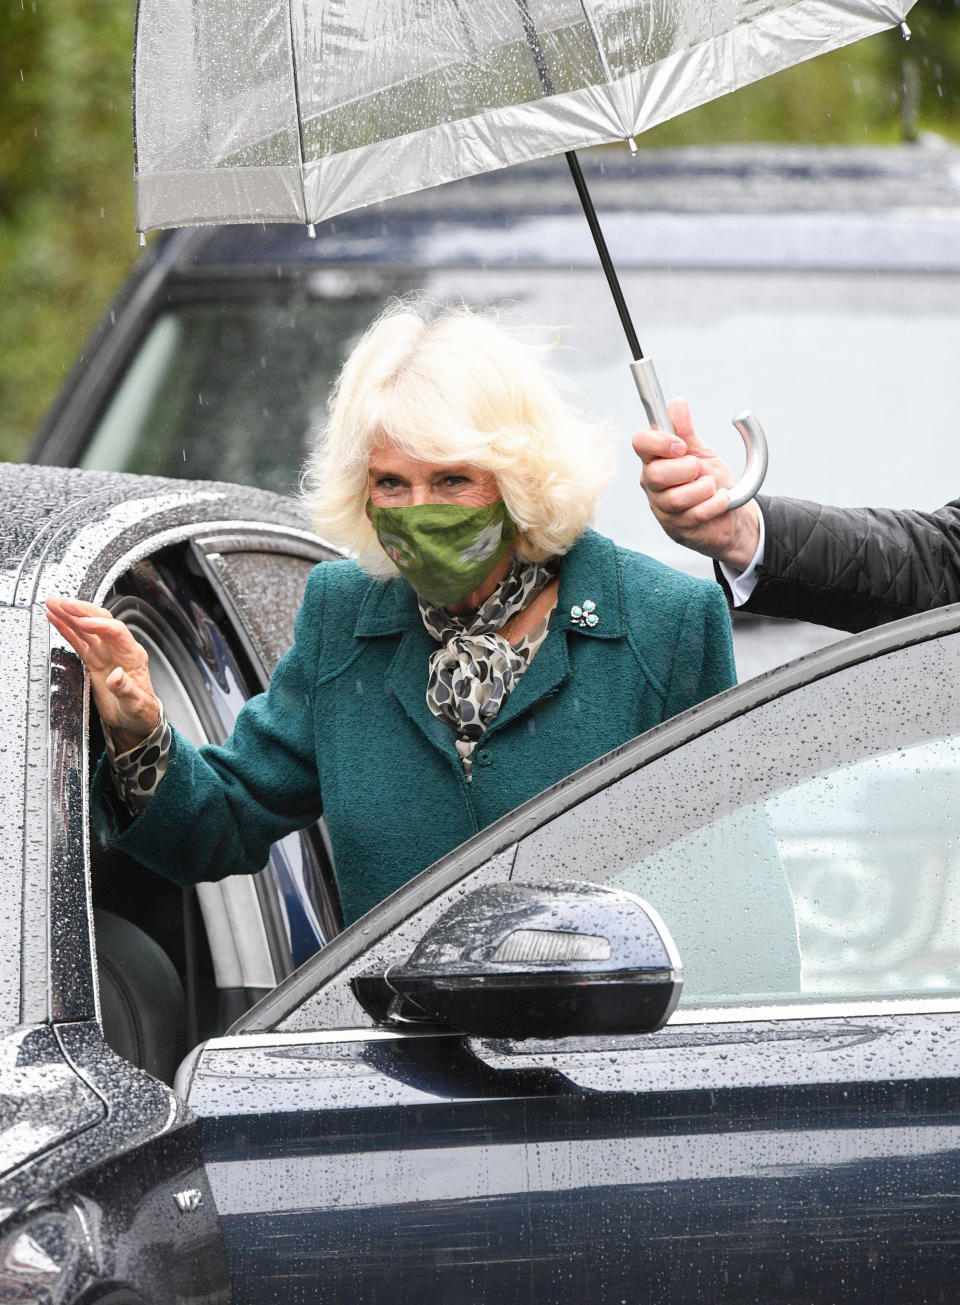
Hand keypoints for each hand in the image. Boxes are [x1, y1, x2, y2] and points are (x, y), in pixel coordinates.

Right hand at [45, 595, 161, 750]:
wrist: (137, 718)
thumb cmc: (141, 710)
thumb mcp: (137, 704)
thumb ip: (127, 690)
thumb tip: (117, 677)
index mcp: (132, 655)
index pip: (117, 631)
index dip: (100, 624)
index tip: (83, 622)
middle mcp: (118, 649)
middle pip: (100, 621)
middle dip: (82, 611)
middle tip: (64, 603)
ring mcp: (104, 653)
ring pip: (85, 628)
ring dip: (69, 614)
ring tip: (53, 602)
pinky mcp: (93, 659)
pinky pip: (77, 640)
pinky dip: (65, 628)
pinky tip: (54, 617)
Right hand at [631, 398, 760, 569]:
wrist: (730, 515)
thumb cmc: (710, 482)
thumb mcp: (701, 453)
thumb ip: (687, 431)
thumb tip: (677, 403)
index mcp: (655, 460)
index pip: (640, 443)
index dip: (658, 441)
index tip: (681, 445)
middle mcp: (653, 485)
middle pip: (654, 475)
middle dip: (684, 469)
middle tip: (699, 469)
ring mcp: (663, 509)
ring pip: (674, 499)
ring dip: (702, 489)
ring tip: (712, 486)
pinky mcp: (678, 529)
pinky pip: (695, 515)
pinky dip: (714, 504)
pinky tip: (722, 499)